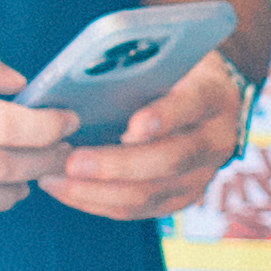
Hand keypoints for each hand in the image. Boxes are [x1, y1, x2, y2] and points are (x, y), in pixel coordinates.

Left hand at [49, 47, 250, 222]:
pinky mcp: (181, 198)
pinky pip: (138, 210)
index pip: (193, 104)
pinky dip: (98, 202)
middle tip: (71, 163)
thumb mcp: (162, 60)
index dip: (164, 117)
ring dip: (97, 191)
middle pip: (169, 159)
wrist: (200, 98)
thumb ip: (135, 70)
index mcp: (214, 94)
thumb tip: (79, 84)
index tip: (132, 127)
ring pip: (150, 194)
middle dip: (116, 165)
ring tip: (55, 179)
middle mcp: (216, 139)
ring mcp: (202, 175)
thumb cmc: (167, 72)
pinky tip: (66, 190)